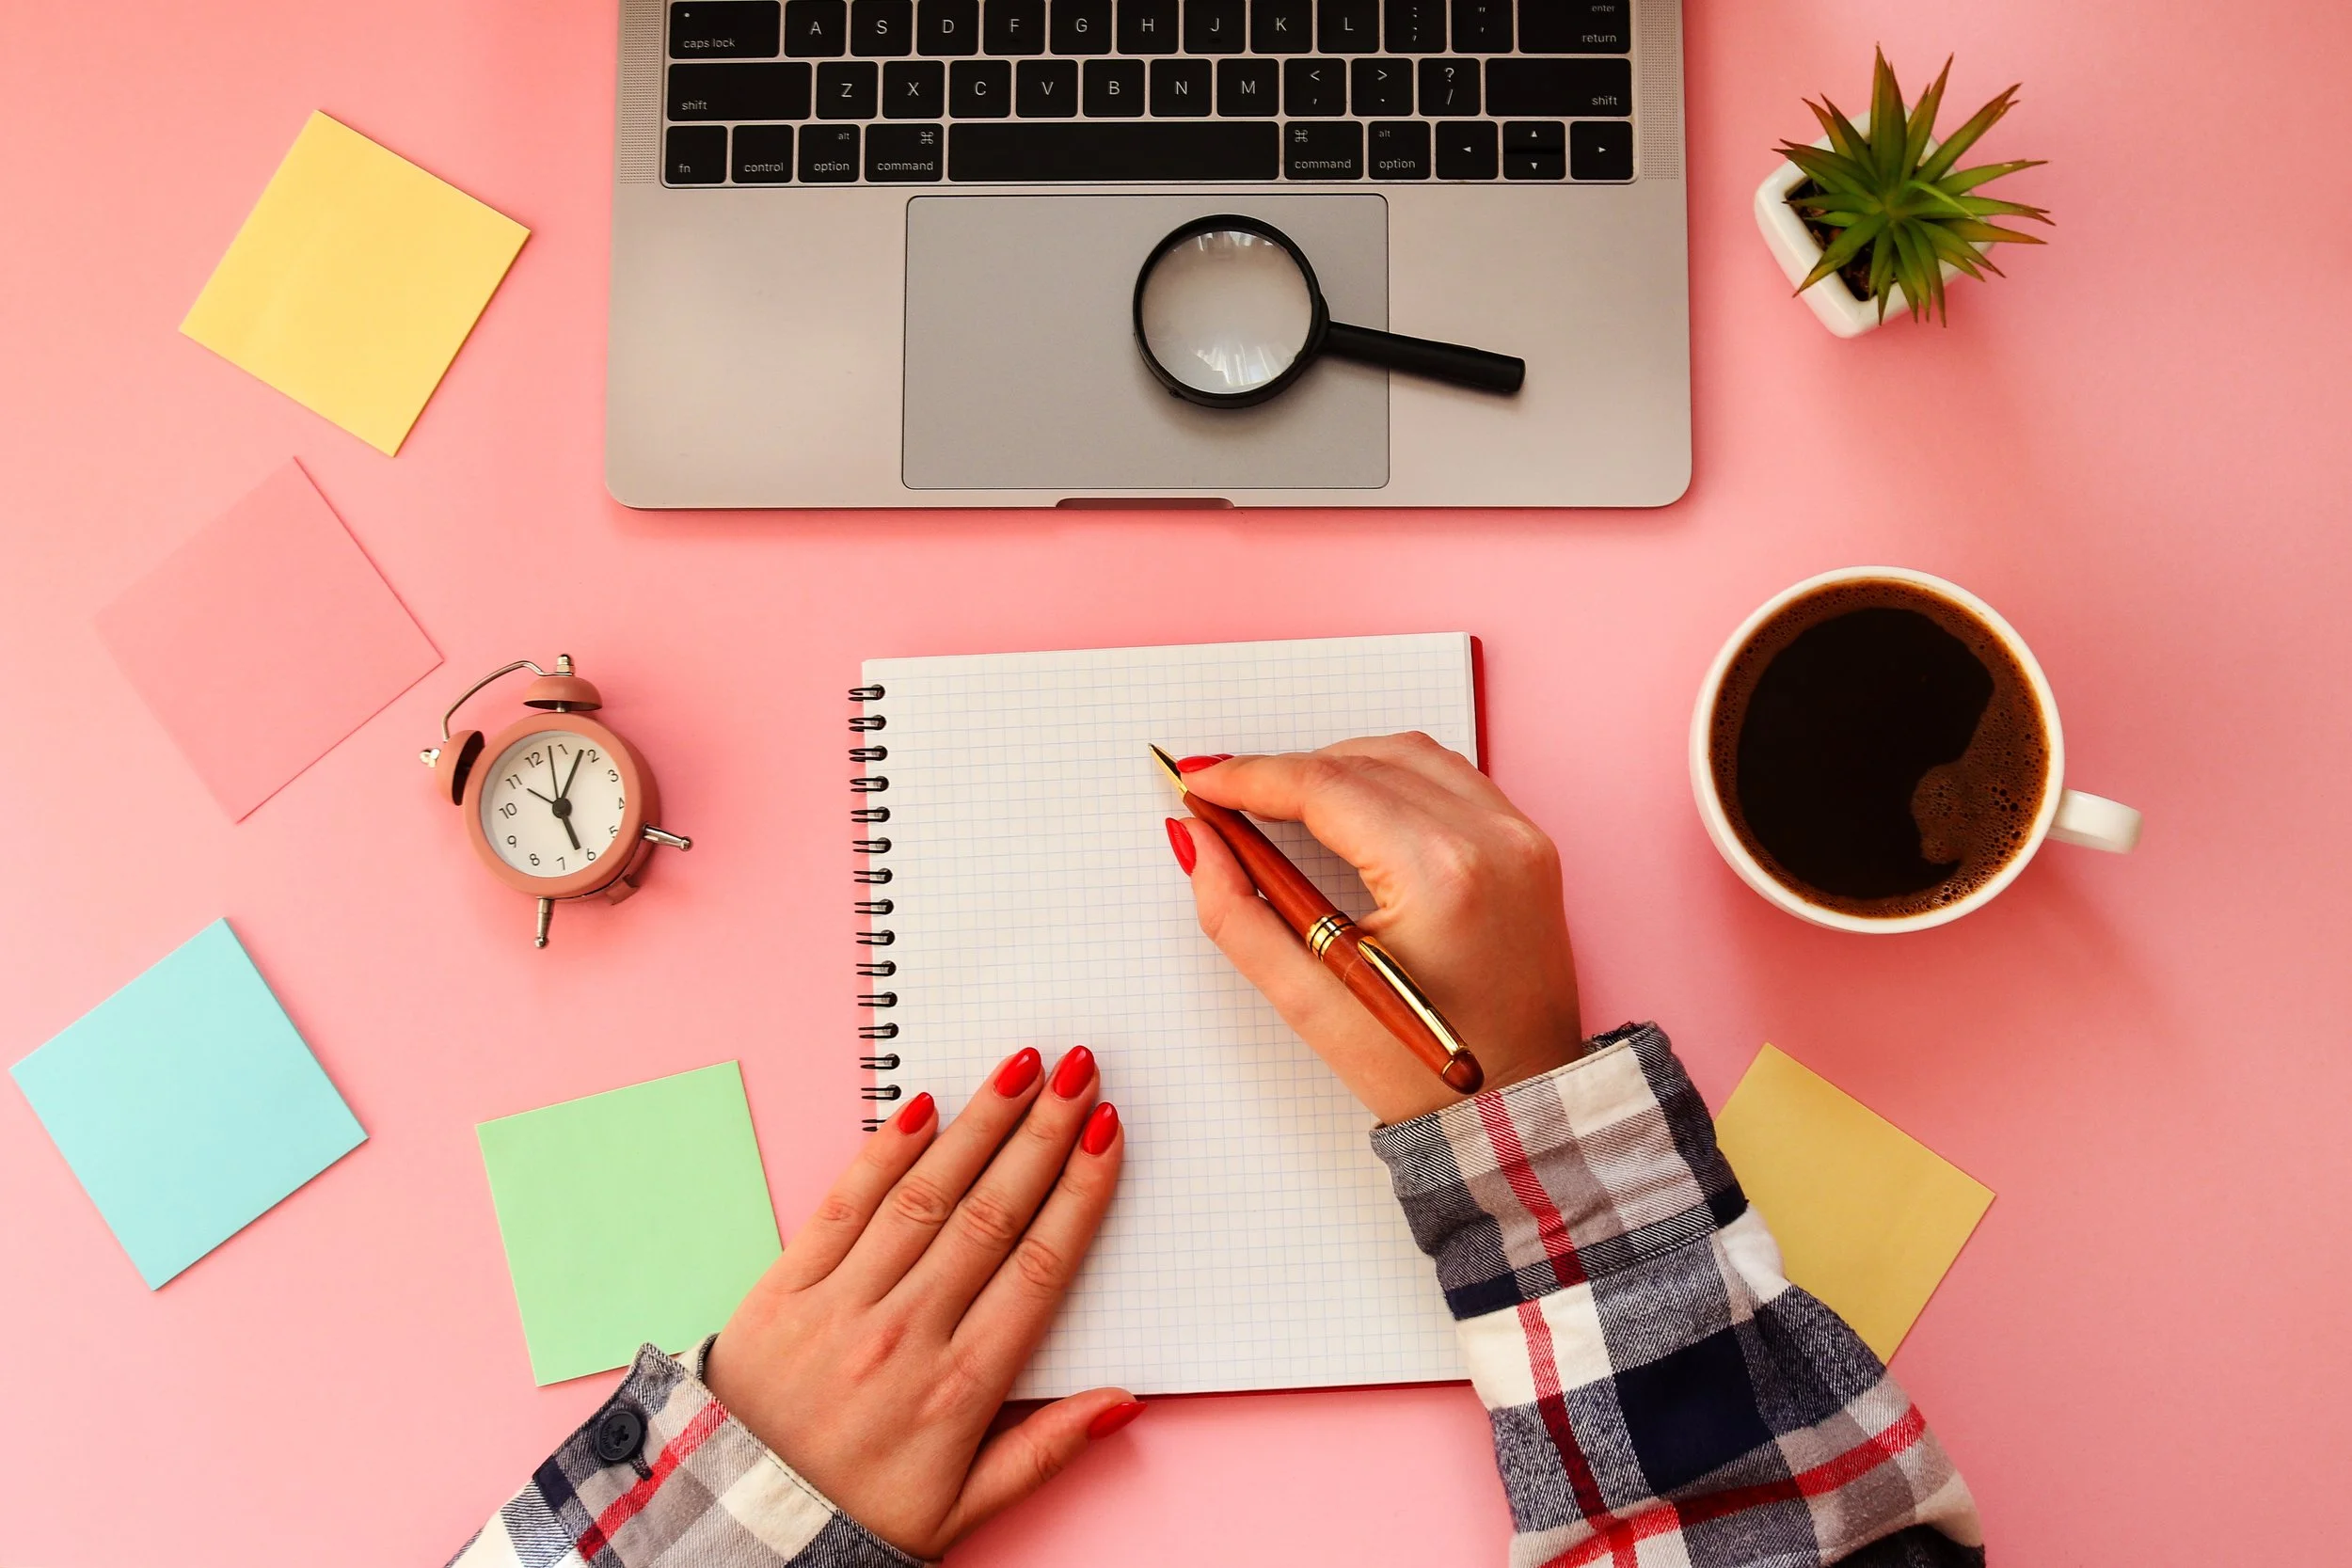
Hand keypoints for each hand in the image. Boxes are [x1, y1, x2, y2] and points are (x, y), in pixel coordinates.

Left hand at [701, 1047, 1134, 1559]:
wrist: (733, 1526)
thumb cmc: (851, 1516)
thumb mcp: (961, 1511)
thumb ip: (1044, 1449)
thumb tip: (1122, 1401)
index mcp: (958, 1390)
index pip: (1038, 1267)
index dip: (1080, 1192)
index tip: (1107, 1134)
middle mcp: (905, 1335)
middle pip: (992, 1214)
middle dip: (1043, 1133)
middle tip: (1079, 1071)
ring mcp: (842, 1306)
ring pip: (925, 1196)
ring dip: (978, 1124)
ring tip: (1019, 1069)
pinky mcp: (784, 1289)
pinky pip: (843, 1205)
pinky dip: (884, 1151)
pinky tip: (921, 1106)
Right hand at [1169, 735, 1581, 1123]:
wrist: (1521, 1109)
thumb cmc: (1425, 1076)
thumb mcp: (1311, 1004)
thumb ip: (1238, 915)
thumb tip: (1195, 840)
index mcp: (1440, 875)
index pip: (1325, 788)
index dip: (1249, 777)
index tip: (1197, 779)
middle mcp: (1491, 839)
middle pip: (1362, 762)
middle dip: (1284, 771)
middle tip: (1225, 798)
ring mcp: (1520, 836)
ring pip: (1407, 755)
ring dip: (1336, 766)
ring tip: (1281, 804)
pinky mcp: (1530, 845)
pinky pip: (1448, 776)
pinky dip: (1389, 777)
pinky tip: (1350, 809)